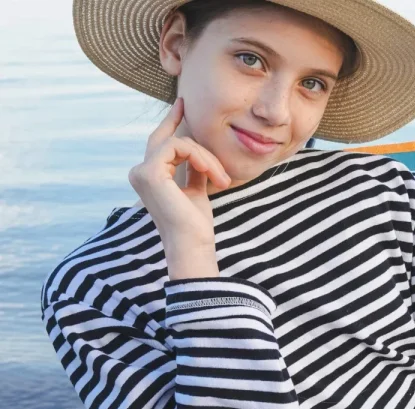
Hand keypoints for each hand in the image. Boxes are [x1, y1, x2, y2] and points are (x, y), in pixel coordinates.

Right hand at [128, 97, 230, 251]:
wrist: (193, 243)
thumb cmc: (195, 223)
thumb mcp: (196, 189)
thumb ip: (193, 169)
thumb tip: (197, 153)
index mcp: (149, 177)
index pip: (159, 144)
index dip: (170, 122)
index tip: (182, 105)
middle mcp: (139, 173)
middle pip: (166, 139)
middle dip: (184, 129)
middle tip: (195, 122)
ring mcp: (141, 172)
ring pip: (179, 143)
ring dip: (207, 157)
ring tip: (222, 178)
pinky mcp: (150, 171)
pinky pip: (179, 147)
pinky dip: (201, 157)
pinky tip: (212, 173)